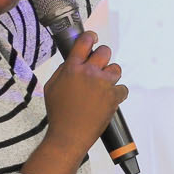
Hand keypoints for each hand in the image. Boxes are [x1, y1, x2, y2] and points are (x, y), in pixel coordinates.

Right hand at [42, 29, 126, 154]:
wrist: (69, 136)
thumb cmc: (58, 114)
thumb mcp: (51, 87)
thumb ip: (62, 71)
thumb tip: (73, 60)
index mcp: (72, 68)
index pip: (84, 42)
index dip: (90, 37)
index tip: (93, 38)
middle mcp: (88, 73)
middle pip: (105, 51)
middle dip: (103, 57)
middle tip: (99, 67)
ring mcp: (103, 84)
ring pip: (116, 68)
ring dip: (111, 75)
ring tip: (103, 86)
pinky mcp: (113, 97)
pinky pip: (123, 88)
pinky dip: (117, 94)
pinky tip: (108, 100)